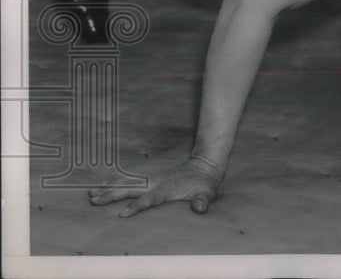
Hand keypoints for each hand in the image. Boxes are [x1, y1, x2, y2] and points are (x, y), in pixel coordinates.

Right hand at [88, 157, 223, 216]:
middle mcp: (158, 183)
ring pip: (128, 183)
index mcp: (169, 189)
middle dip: (113, 195)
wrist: (206, 166)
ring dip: (110, 188)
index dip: (137, 206)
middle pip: (132, 189)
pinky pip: (131, 181)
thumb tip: (199, 208)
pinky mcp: (151, 179)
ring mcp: (153, 179)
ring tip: (91, 195)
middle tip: (94, 201)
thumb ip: (204, 201)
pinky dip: (116, 183)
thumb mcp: (210, 193)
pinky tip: (103, 187)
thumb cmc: (207, 184)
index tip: (123, 213)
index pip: (150, 199)